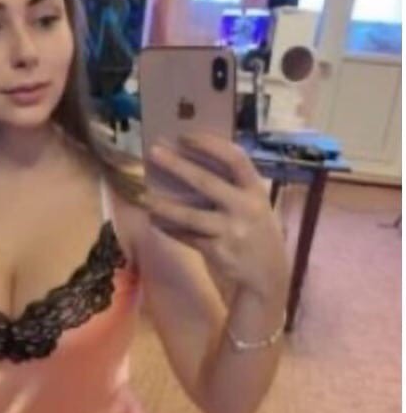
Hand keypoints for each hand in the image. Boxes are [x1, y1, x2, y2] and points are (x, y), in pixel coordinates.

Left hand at [144, 131, 289, 301]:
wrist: (269, 276)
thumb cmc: (257, 233)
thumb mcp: (255, 206)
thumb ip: (233, 189)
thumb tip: (190, 166)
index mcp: (256, 191)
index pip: (235, 158)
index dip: (210, 144)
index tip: (185, 136)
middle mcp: (245, 208)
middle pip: (206, 182)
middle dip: (177, 165)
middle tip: (153, 152)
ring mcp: (231, 231)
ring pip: (190, 215)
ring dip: (163, 205)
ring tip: (143, 196)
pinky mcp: (218, 252)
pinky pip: (187, 237)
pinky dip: (170, 229)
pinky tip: (154, 222)